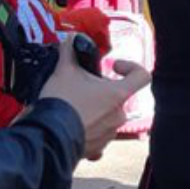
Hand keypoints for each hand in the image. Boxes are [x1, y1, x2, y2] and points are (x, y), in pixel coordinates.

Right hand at [38, 36, 150, 159]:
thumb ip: (70, 52)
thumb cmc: (61, 101)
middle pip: (119, 97)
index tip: (114, 67)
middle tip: (82, 88)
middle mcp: (119, 115)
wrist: (46, 136)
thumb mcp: (63, 70)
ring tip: (74, 108)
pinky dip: (88, 132)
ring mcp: (110, 134)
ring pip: (108, 117)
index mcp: (118, 94)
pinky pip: (98, 137)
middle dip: (102, 91)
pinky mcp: (97, 149)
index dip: (131, 67)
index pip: (142, 76)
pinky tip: (73, 128)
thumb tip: (71, 39)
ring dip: (95, 111)